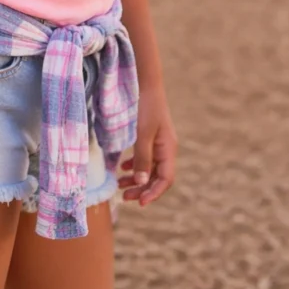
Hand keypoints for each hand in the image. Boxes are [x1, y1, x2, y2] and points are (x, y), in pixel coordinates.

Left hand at [119, 85, 176, 206]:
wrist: (146, 85)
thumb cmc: (146, 108)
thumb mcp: (143, 134)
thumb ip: (142, 158)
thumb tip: (141, 183)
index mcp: (168, 149)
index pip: (165, 179)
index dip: (154, 193)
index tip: (140, 203)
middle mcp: (165, 149)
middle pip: (156, 177)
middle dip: (142, 188)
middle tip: (124, 197)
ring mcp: (158, 143)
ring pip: (149, 168)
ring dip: (136, 179)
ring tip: (120, 184)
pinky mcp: (150, 137)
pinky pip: (145, 158)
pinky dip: (135, 165)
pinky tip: (123, 168)